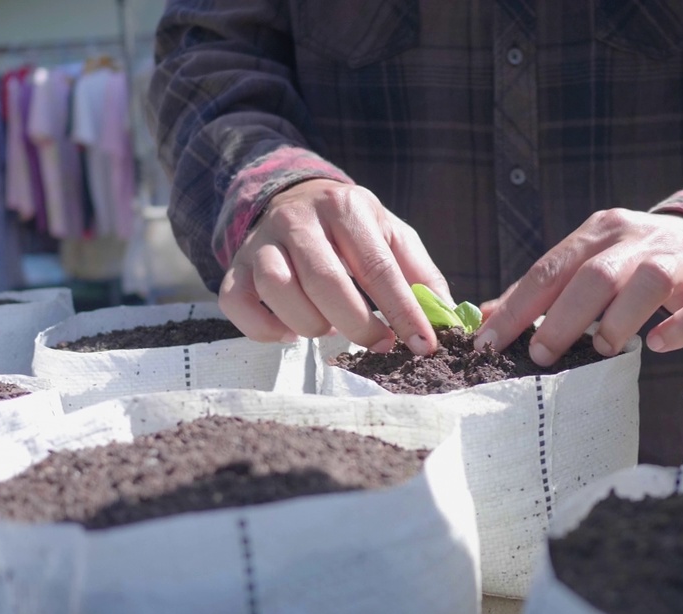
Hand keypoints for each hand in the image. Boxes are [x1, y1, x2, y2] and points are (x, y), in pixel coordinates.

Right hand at [218, 179, 449, 354]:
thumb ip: (421, 274)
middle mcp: (299, 220)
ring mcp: (261, 242)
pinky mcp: (235, 267)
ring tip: (330, 328)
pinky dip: (265, 330)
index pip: (377, 267)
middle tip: (378, 344)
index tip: (423, 345)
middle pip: (325, 282)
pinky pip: (237, 305)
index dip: (402, 312)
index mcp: (346, 208)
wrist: (294, 199)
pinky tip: (291, 331)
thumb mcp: (393, 236)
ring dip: (311, 325)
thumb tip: (447, 317)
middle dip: (358, 325)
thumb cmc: (353, 229)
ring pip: (278, 291)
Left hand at [474, 209, 682, 364]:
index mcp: (600, 232)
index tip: (488, 344)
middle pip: (596, 275)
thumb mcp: (589, 258)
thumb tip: (483, 316)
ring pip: (649, 283)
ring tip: (602, 350)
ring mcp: (680, 261)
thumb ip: (543, 288)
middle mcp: (638, 241)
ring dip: (620, 321)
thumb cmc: (634, 258)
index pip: (549, 269)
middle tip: (540, 356)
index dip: (516, 308)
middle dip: (564, 318)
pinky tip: (657, 344)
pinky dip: (681, 327)